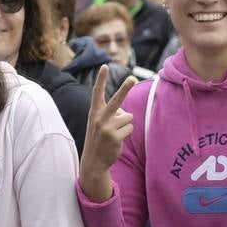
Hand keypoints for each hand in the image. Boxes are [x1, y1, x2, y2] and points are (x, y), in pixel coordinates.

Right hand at [79, 67, 137, 200]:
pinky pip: (130, 128)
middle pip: (116, 100)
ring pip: (128, 117)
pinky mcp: (115, 137)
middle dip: (125, 88)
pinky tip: (117, 140)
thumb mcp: (99, 124)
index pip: (97, 92)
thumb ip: (111, 115)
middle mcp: (99, 118)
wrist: (94, 161)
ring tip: (115, 133)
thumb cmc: (99, 139)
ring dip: (125, 124)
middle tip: (133, 78)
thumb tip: (127, 113)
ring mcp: (107, 128)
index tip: (104, 65)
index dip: (100, 79)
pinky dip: (127, 133)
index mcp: (94, 112)